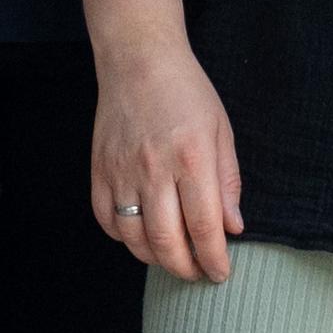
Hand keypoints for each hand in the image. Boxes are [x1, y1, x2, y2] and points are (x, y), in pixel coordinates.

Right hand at [88, 40, 241, 282]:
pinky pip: (106, 219)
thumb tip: (232, 228)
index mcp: (192, 159)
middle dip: (185, 269)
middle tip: (198, 273)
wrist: (138, 59)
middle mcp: (154, 169)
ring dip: (155, 258)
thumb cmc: (187, 92)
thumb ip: (229, 182)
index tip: (221, 273)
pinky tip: (140, 234)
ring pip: (134, 237)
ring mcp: (122, 170)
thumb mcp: (222, 132)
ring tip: (171, 258)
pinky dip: (123, 237)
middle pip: (166, 241)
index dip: (214, 260)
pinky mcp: (99, 168)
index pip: (204, 228)